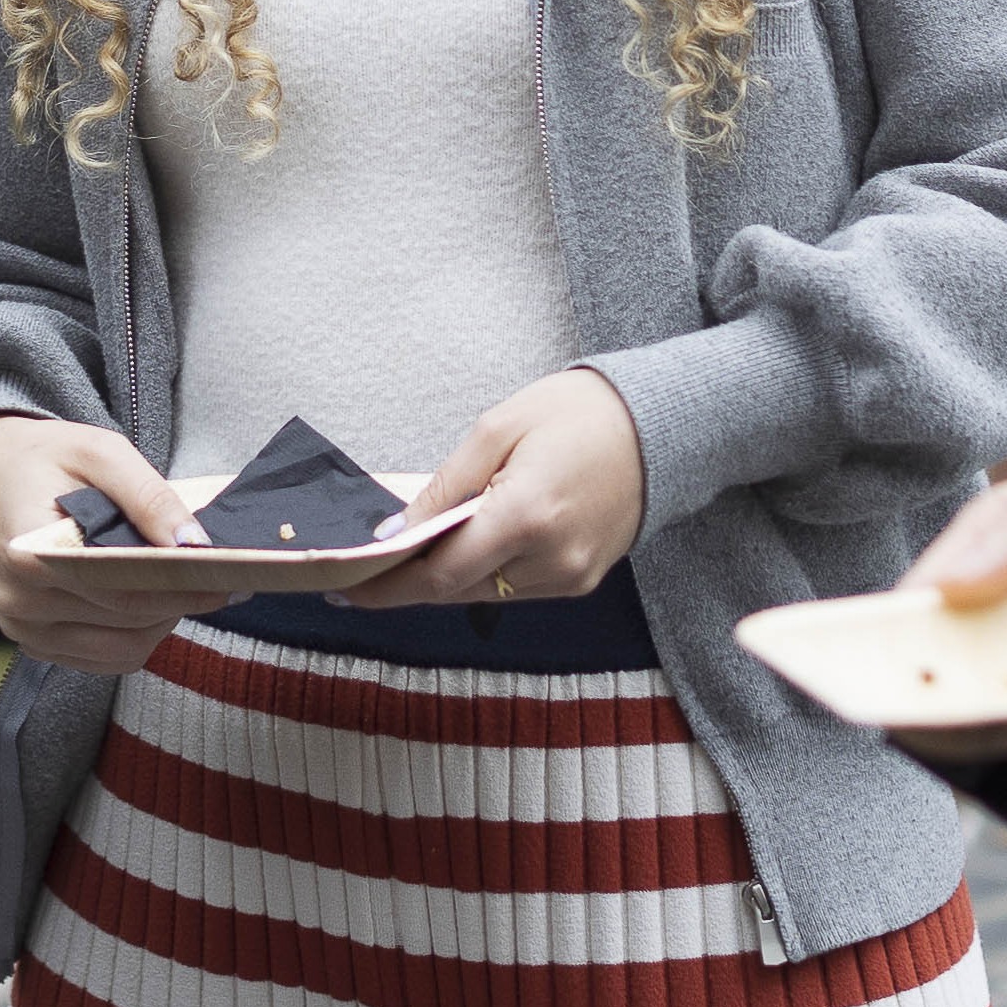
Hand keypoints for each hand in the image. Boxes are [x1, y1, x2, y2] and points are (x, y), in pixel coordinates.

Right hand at [0, 415, 236, 674]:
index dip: (181, 587)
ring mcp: (23, 629)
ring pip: (121, 650)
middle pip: (127, 622)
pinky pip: (102, 657)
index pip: (122, 591)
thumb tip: (195, 544)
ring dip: (161, 622)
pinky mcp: (33, 641)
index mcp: (29, 556)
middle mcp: (20, 604)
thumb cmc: (43, 458)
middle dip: (181, 601)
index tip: (229, 576)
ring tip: (185, 586)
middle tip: (224, 578)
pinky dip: (135, 635)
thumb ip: (148, 496)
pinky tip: (150, 601)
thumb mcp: (98, 452)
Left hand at [347, 368, 645, 609]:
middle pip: (457, 591)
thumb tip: (398, 528)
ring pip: (485, 594)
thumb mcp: (498, 427)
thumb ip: (445, 484)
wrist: (662, 425)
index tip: (345, 588)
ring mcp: (572, 577)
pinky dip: (482, 573)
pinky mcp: (583, 580)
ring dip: (444, 580)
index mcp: (526, 516)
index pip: (439, 573)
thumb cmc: (577, 413)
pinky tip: (458, 551)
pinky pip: (516, 588)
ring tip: (401, 559)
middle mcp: (551, 559)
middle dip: (405, 585)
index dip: (386, 586)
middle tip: (358, 577)